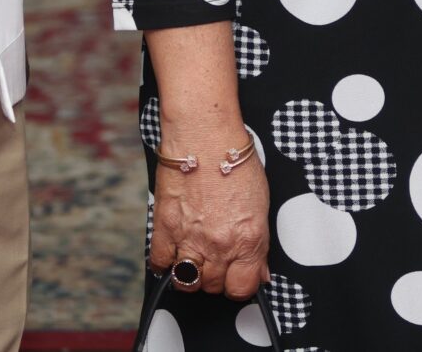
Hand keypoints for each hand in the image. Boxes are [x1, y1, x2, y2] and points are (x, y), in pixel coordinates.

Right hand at [151, 142, 270, 300]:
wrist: (204, 134)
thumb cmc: (234, 160)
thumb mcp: (261, 202)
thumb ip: (259, 243)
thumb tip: (260, 271)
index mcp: (248, 239)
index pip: (243, 288)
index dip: (241, 284)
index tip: (239, 276)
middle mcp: (220, 245)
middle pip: (214, 287)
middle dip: (217, 276)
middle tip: (218, 257)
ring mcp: (189, 239)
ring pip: (187, 283)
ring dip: (192, 274)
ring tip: (196, 256)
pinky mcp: (164, 228)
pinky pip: (160, 264)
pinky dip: (166, 261)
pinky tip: (174, 249)